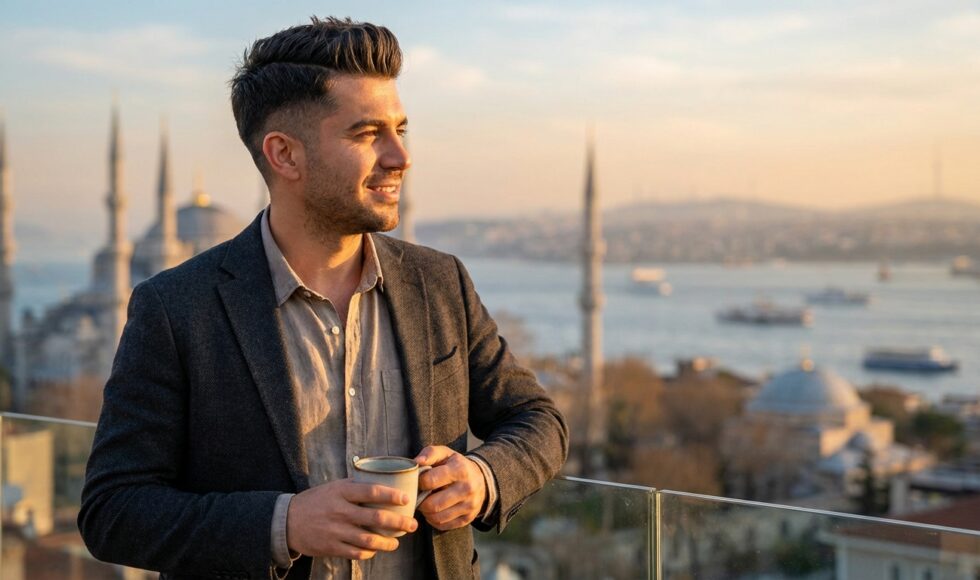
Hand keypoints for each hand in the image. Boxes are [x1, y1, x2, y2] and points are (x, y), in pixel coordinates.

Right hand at [286, 479, 417, 559]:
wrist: (286, 521)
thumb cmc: (315, 501)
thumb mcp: (333, 487)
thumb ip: (355, 486)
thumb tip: (382, 482)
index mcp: (342, 491)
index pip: (372, 492)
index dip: (391, 496)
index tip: (406, 500)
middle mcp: (340, 511)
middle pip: (376, 518)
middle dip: (399, 523)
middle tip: (412, 525)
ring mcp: (336, 531)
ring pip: (369, 540)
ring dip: (388, 543)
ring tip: (397, 542)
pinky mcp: (331, 547)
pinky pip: (356, 553)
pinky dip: (370, 552)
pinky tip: (376, 549)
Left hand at [414, 446, 486, 530]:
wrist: (480, 479)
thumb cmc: (456, 465)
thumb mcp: (446, 453)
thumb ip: (430, 453)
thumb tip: (417, 462)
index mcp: (460, 470)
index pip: (430, 481)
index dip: (419, 482)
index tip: (419, 481)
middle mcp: (467, 489)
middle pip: (433, 504)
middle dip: (421, 502)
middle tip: (419, 496)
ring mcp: (469, 506)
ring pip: (437, 517)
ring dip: (426, 512)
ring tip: (426, 503)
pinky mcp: (468, 518)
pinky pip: (443, 525)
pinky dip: (434, 520)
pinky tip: (434, 511)